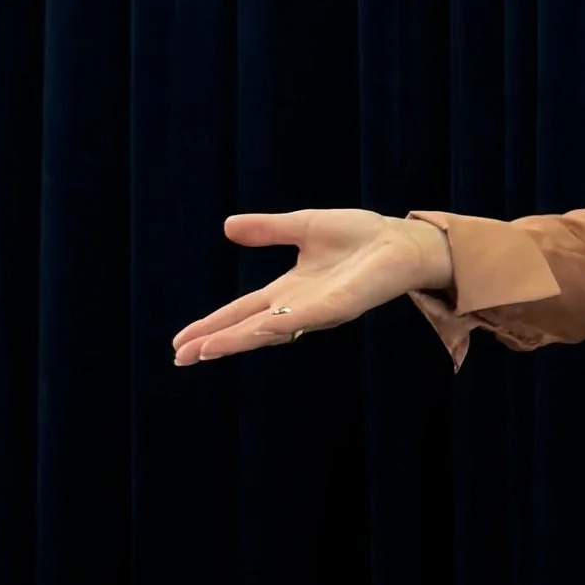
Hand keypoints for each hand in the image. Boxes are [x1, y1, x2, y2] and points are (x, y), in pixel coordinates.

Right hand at [172, 209, 449, 366]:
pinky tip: (255, 330)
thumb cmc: (362, 236)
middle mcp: (298, 307)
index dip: (212, 325)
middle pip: (247, 329)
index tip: (182, 342)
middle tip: (180, 357)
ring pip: (268, 331)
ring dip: (235, 341)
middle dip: (214, 342)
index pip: (241, 312)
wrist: (403, 241)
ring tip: (204, 351)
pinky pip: (302, 319)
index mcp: (289, 291)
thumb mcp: (304, 227)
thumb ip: (268, 229)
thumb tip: (227, 226)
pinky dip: (277, 325)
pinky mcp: (338, 307)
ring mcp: (317, 311)